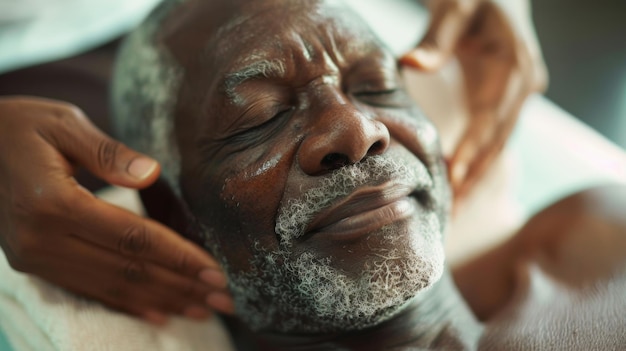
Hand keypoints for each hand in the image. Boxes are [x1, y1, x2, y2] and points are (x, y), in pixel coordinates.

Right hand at [0, 96, 232, 323]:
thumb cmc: (18, 127)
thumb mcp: (63, 123)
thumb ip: (107, 151)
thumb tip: (151, 174)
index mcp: (53, 203)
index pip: (132, 238)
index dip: (178, 258)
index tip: (216, 272)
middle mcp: (41, 240)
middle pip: (127, 271)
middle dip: (180, 286)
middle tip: (224, 300)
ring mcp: (35, 258)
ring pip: (111, 287)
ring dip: (161, 300)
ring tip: (201, 309)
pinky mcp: (33, 265)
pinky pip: (88, 290)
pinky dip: (127, 304)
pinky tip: (158, 313)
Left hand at [401, 0, 547, 198]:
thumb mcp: (456, 9)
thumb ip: (436, 38)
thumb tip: (411, 63)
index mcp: (513, 66)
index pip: (490, 118)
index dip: (471, 150)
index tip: (453, 180)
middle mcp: (523, 83)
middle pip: (498, 139)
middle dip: (475, 175)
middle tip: (452, 210)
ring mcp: (520, 92)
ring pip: (499, 142)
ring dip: (478, 174)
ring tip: (457, 208)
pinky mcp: (508, 96)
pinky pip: (495, 134)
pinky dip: (479, 158)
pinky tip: (462, 180)